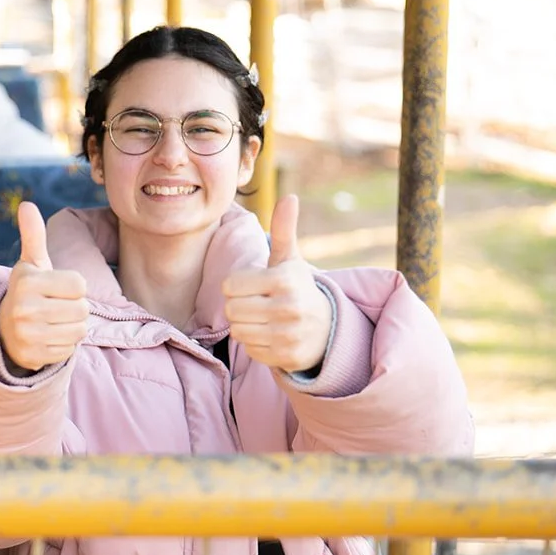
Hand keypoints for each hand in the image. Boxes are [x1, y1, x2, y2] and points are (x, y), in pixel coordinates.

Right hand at [0, 203, 89, 371]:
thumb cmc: (29, 291)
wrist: (5, 329)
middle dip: (75, 308)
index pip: (79, 285)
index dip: (74, 287)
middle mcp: (23, 307)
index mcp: (26, 281)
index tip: (57, 289)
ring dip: (73, 327)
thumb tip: (27, 204)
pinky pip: (69, 350)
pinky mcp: (32, 356)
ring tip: (54, 322)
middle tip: (56, 308)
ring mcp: (26, 334)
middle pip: (82, 309)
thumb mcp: (31, 263)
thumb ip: (33, 235)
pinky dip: (64, 345)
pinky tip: (48, 338)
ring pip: (79, 330)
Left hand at [222, 194, 332, 373]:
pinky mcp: (286, 357)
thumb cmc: (297, 287)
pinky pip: (249, 349)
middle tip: (258, 303)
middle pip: (231, 310)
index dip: (236, 285)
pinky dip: (256, 343)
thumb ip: (284, 230)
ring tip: (265, 318)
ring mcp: (289, 335)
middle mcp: (289, 308)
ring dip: (245, 325)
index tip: (255, 285)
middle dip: (239, 306)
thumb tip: (290, 197)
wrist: (326, 327)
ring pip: (238, 331)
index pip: (229, 286)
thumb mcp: (290, 259)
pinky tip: (272, 335)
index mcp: (285, 280)